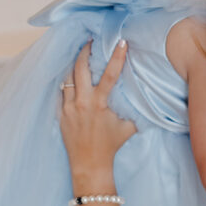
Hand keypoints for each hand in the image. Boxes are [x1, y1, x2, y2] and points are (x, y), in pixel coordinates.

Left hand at [60, 40, 136, 187]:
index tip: (121, 42)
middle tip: (90, 41)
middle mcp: (82, 103)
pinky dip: (67, 82)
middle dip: (85, 51)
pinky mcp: (61, 113)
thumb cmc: (111, 146)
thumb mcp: (128, 127)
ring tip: (80, 55)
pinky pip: (61, 91)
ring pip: (68, 77)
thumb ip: (134, 110)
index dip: (116, 57)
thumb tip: (145, 98)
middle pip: (80, 68)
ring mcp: (69, 107)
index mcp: (100, 104)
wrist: (89, 164)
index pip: (110, 75)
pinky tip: (70, 76)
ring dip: (74, 64)